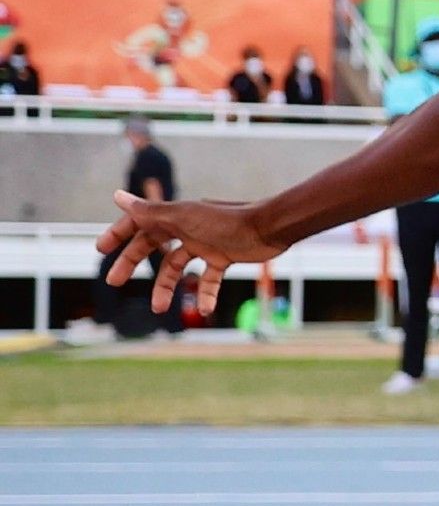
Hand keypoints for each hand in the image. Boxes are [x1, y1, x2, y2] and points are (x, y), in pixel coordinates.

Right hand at [99, 192, 277, 316]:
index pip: (140, 223)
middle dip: (132, 263)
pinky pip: (208, 279)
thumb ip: (150, 211)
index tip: (101, 249)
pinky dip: (205, 294)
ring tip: (160, 308)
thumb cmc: (227, 220)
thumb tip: (116, 196)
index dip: (119, 233)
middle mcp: (188, 228)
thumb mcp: (184, 217)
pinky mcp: (224, 258)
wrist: (269, 228)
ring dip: (166, 287)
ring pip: (177, 267)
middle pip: (152, 246)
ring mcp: (205, 244)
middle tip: (114, 281)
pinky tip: (205, 308)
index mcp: (176, 216)